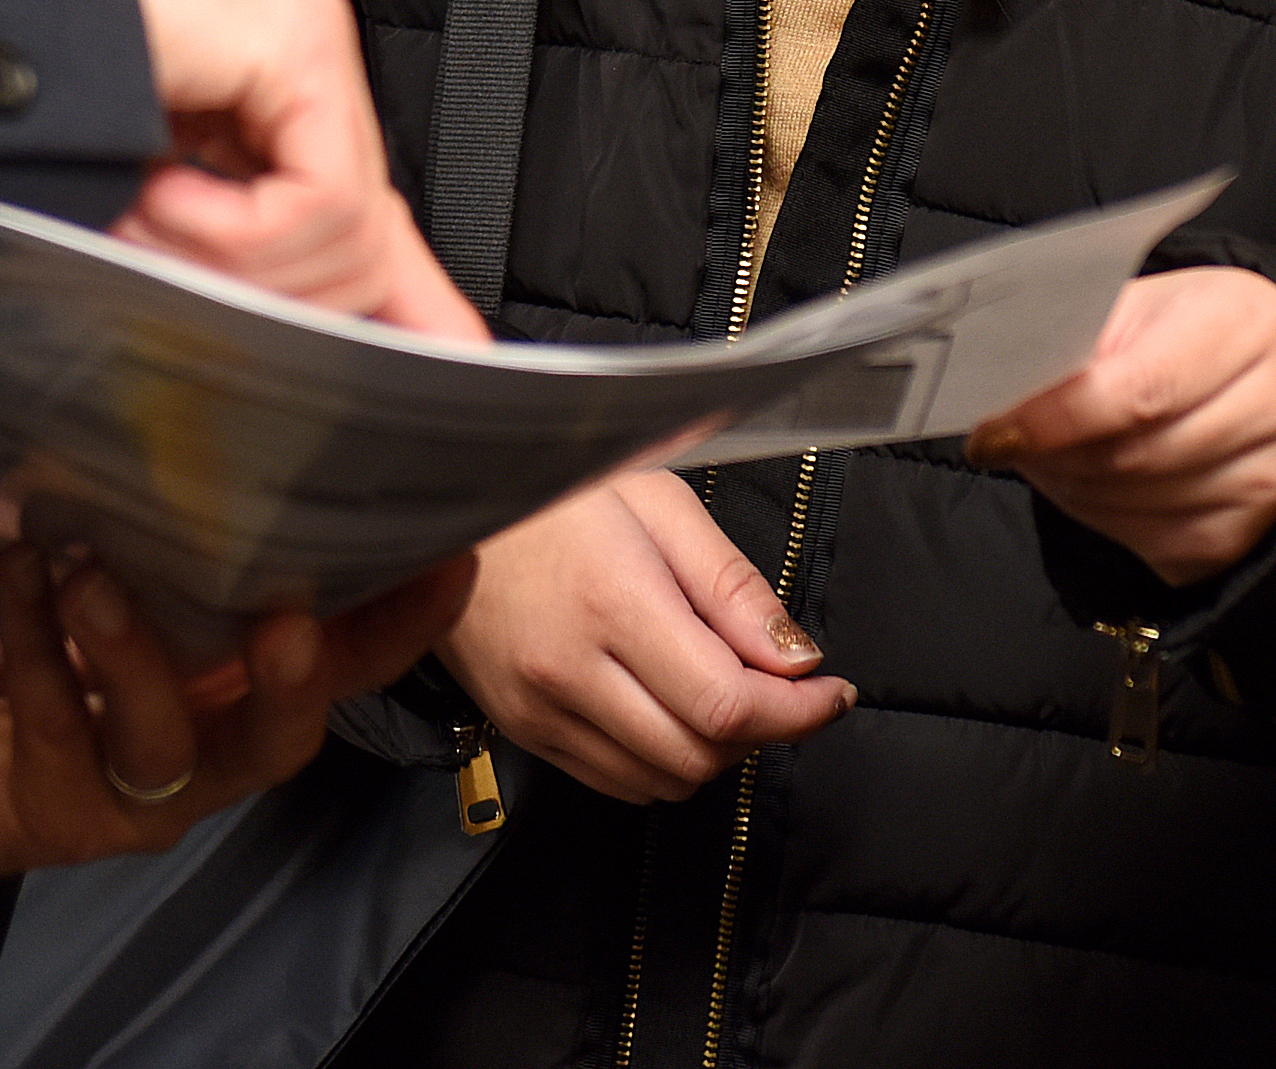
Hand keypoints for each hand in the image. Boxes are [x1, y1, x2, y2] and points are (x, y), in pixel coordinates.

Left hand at [0, 537, 473, 884]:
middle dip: (297, 681)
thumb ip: (167, 524)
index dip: (403, 620)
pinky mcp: (56, 814)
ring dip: (132, 652)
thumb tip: (225, 416)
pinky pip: (56, 730)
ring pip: (164, 743)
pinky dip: (35, 644)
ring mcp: (136, 795)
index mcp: (241, 678)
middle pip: (282, 737)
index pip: (346, 660)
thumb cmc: (24, 625)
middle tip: (287, 620)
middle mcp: (207, 744)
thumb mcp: (111, 556)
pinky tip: (19, 574)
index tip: (450, 554)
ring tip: (92, 574)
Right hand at [112, 0, 458, 328]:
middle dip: (264, 296)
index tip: (454, 358)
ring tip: (138, 210)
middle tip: (159, 264)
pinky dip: (224, 228)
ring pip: (344, 238)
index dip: (413, 298)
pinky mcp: (295, 40)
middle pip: (363, 246)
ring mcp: (308, 42)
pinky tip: (158, 187)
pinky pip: (314, 201)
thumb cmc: (32, 99)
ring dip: (220, 261)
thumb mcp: (139, 213)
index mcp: (276, 99)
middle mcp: (308, 64)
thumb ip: (217, 262)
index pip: (373, 216)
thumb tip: (285, 334)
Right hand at [434, 471, 852, 802]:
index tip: (831, 693)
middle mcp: (569, 670)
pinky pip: (616, 782)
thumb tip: (797, 657)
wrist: (444, 511)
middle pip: (699, 753)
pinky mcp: (523, 732)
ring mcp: (539, 711)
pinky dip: (664, 761)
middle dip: (764, 731)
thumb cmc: (556, 493)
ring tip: (726, 690)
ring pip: (662, 780)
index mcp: (611, 600)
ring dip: (714, 750)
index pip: (726, 702)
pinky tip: (673, 707)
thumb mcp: (659, 505)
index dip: (796, 712)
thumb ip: (733, 587)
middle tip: (784, 686)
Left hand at [964, 267, 1275, 585]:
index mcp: (1250, 318)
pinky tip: (1096, 488)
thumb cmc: (1181, 328)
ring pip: (1142, 508)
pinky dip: (1108, 524)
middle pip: (1138, 456)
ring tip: (1051, 457)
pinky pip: (1159, 547)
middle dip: (1056, 457)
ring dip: (1073, 491)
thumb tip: (1008, 402)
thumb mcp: (1134, 307)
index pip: (1143, 388)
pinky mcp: (1255, 532)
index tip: (996, 431)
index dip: (1059, 418)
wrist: (1251, 370)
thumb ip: (1079, 346)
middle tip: (1010, 443)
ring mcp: (1275, 474)